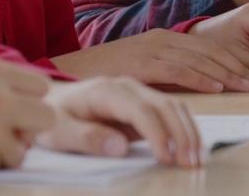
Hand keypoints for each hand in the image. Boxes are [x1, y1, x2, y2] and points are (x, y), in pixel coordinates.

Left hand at [37, 77, 201, 167]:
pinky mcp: (145, 103)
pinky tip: (193, 147)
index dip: (157, 134)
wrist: (52, 102)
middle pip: (164, 105)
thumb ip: (86, 138)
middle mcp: (127, 86)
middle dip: (181, 134)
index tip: (166, 158)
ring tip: (196, 159)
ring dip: (189, 132)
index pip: (141, 110)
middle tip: (190, 163)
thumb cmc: (54, 118)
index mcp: (106, 90)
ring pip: (174, 106)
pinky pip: (173, 111)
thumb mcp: (58, 131)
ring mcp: (139, 92)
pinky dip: (187, 128)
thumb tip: (120, 147)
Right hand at [51, 28, 248, 91]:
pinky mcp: (142, 61)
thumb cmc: (110, 74)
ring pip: (201, 57)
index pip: (213, 46)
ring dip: (229, 72)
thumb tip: (203, 84)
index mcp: (168, 37)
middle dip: (244, 63)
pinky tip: (218, 86)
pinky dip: (201, 77)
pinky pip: (177, 68)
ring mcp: (153, 47)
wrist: (71, 69)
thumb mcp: (147, 68)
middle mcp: (164, 37)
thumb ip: (172, 71)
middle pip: (214, 48)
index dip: (240, 58)